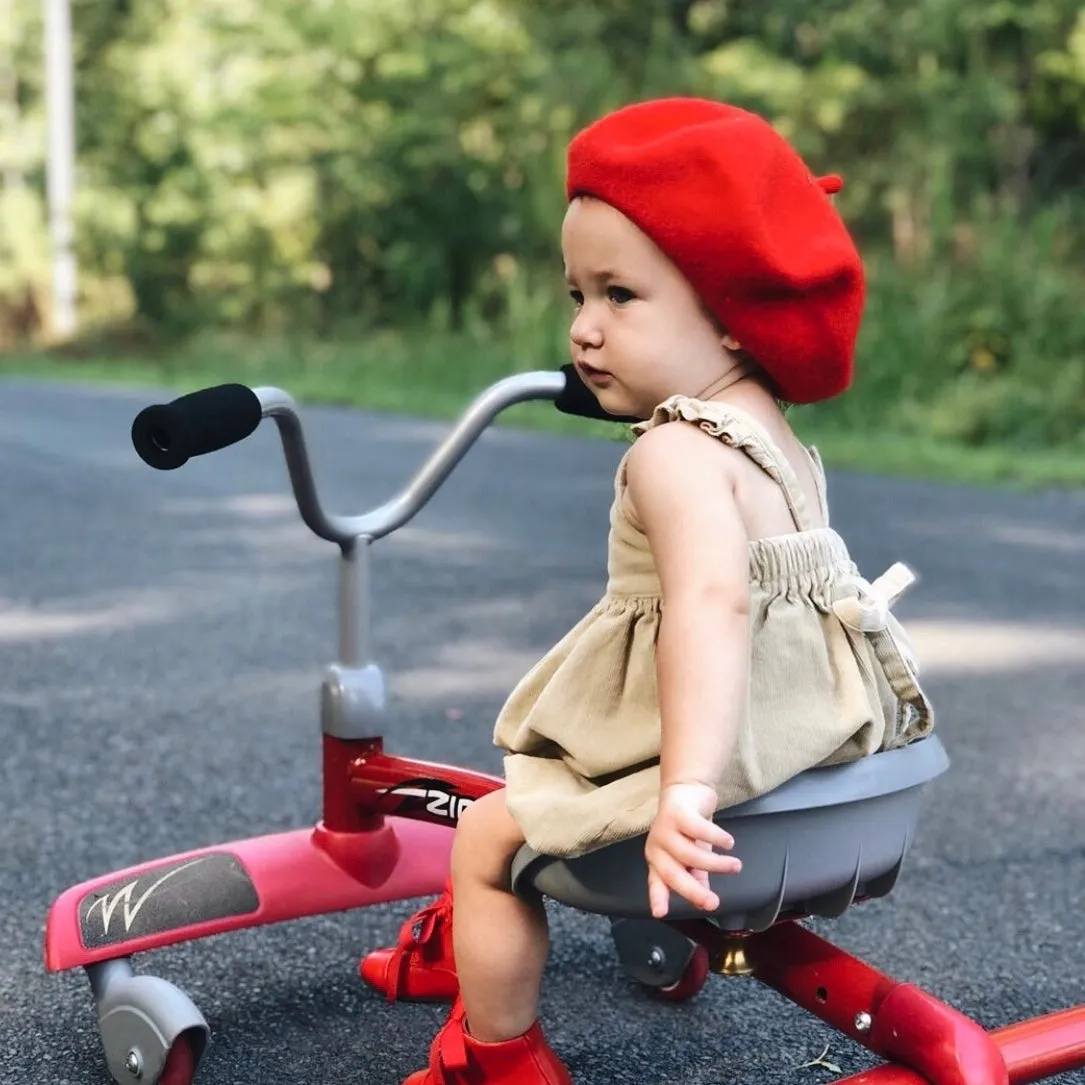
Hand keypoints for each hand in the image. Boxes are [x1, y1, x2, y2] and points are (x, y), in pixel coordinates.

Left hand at [644, 783, 741, 917]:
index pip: (657, 882)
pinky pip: (698, 830)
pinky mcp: (676, 813)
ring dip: (715, 864)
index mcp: (658, 860)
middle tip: (714, 903)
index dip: (658, 898)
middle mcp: (657, 846)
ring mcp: (664, 829)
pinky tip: (728, 842)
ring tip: (735, 866)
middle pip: (673, 873)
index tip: (660, 913)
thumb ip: (697, 876)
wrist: (687, 789)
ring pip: (689, 854)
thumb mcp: (694, 854)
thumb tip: (704, 901)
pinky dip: (716, 838)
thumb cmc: (689, 827)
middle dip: (693, 891)